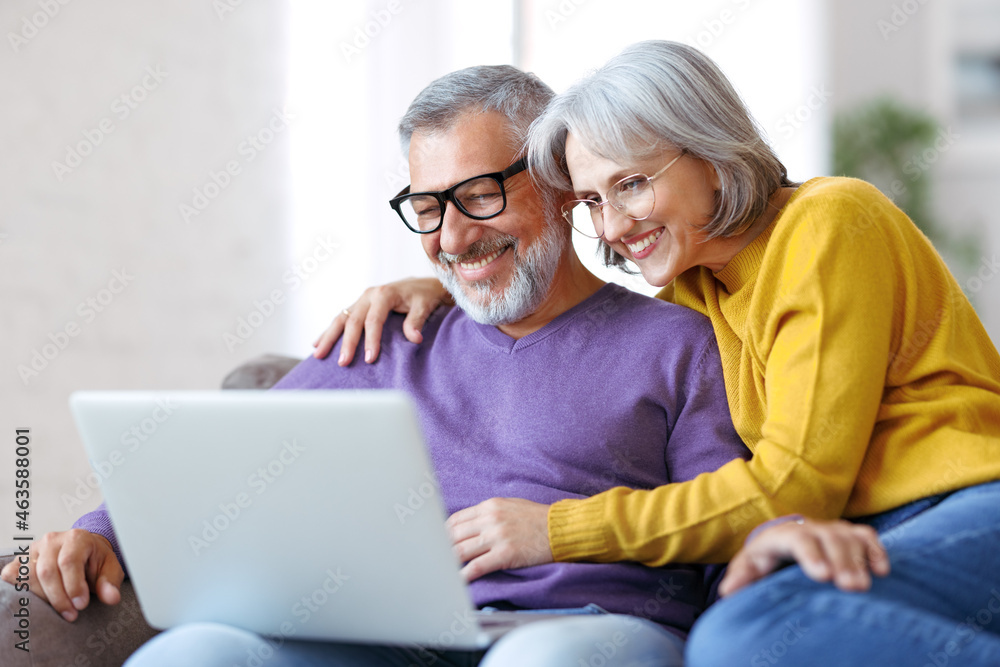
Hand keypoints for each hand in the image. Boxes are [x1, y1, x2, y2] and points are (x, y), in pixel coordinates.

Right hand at [0, 529, 123, 621]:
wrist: (84, 553)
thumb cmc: (95, 562)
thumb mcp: (110, 570)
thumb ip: (110, 583)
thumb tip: (111, 598)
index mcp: (77, 538)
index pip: (69, 561)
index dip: (73, 586)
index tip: (81, 605)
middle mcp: (52, 540)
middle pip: (47, 572)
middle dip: (59, 598)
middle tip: (72, 614)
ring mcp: (34, 549)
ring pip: (29, 576)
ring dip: (44, 598)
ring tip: (61, 609)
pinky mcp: (21, 560)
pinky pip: (13, 576)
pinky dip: (23, 590)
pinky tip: (40, 600)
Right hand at [313, 277, 449, 364]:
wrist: (421, 286)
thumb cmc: (423, 296)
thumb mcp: (424, 306)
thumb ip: (417, 321)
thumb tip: (414, 338)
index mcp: (384, 294)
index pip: (373, 320)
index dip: (370, 340)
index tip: (369, 359)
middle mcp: (369, 295)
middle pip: (353, 320)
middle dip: (347, 343)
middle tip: (342, 363)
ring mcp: (361, 300)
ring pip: (341, 318)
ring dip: (329, 337)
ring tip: (318, 354)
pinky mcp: (358, 306)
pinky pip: (341, 319)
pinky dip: (329, 332)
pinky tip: (317, 344)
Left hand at [446, 498, 553, 581]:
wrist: (562, 528)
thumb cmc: (538, 518)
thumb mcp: (511, 506)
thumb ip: (489, 513)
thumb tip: (470, 525)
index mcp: (490, 506)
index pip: (455, 519)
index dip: (442, 533)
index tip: (438, 543)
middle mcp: (490, 519)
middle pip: (454, 535)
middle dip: (441, 548)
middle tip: (434, 559)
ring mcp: (497, 536)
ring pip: (460, 551)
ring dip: (448, 562)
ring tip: (441, 571)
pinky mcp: (505, 554)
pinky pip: (477, 566)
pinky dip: (463, 575)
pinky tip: (457, 581)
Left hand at [718, 518, 888, 597]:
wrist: (782, 540)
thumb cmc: (765, 558)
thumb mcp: (750, 566)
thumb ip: (741, 577)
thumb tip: (727, 591)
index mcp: (783, 534)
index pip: (797, 539)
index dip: (811, 555)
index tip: (822, 576)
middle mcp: (810, 527)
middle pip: (829, 538)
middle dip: (841, 561)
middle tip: (851, 587)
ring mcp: (832, 529)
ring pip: (850, 537)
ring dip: (860, 560)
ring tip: (865, 586)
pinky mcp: (849, 533)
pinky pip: (866, 536)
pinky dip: (876, 550)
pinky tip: (882, 570)